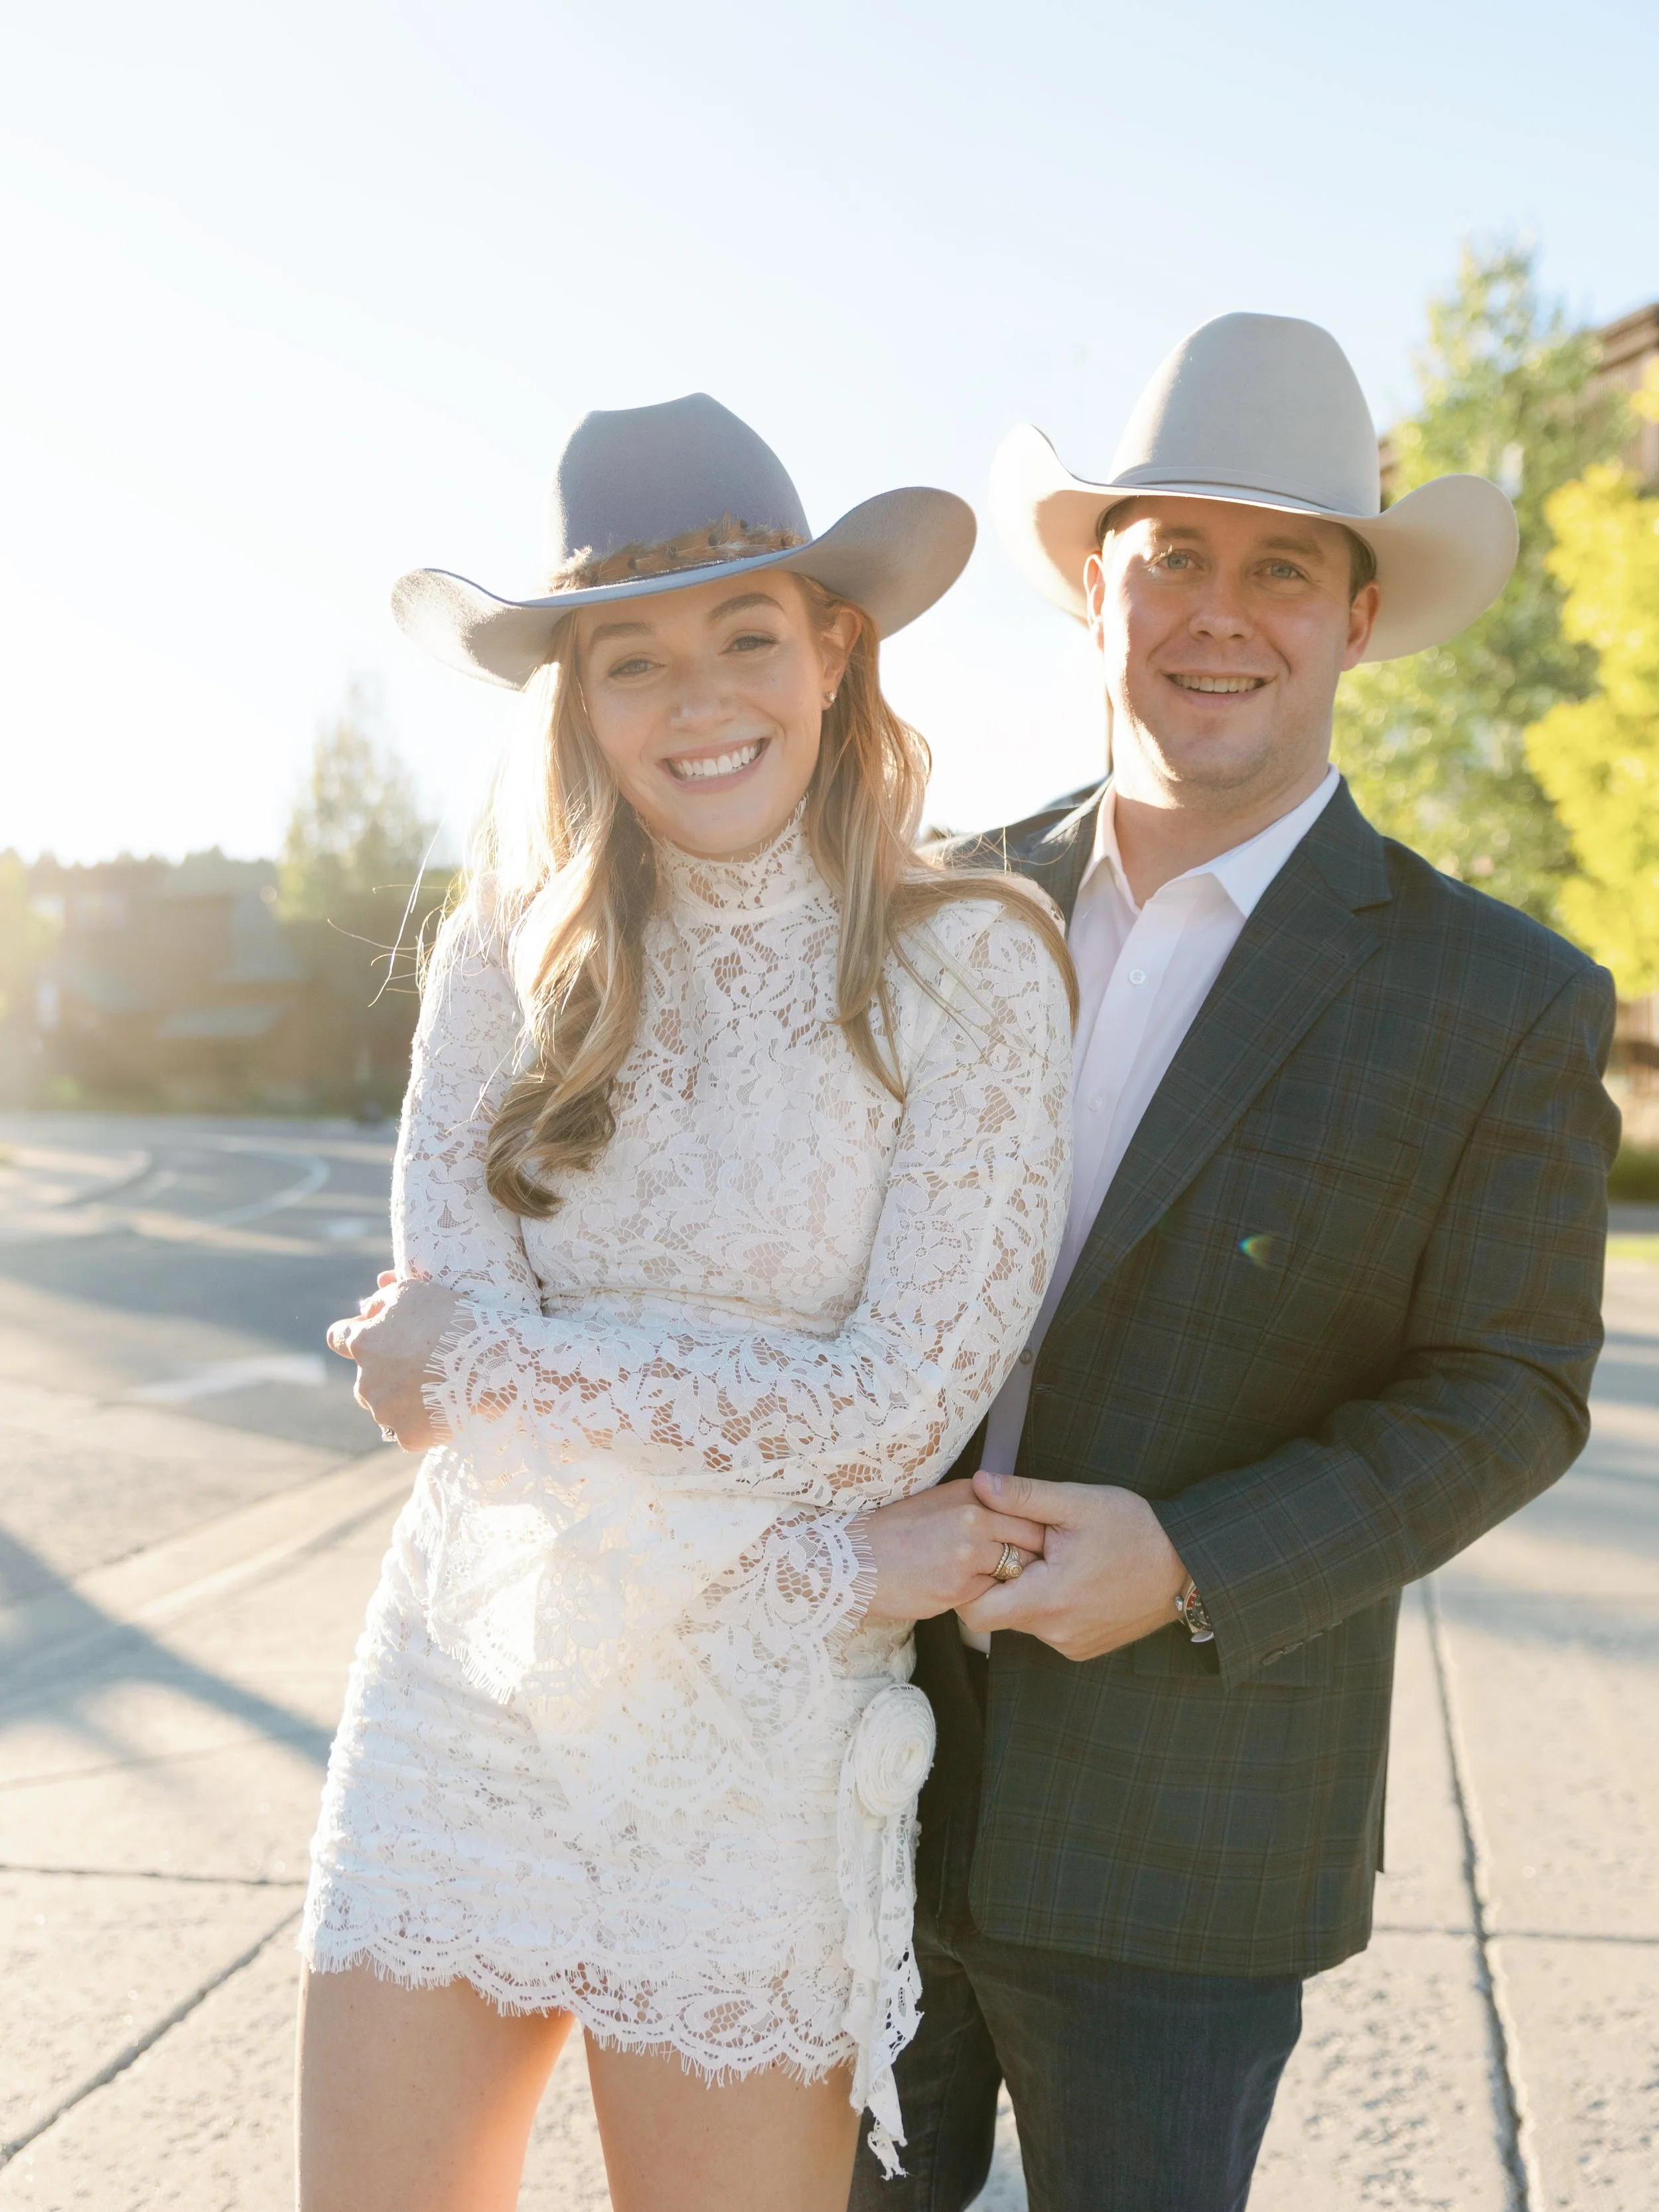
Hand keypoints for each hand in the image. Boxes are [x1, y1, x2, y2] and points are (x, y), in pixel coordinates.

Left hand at [326, 1276, 465, 1451]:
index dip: (356, 1334)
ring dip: (403, 1399)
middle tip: (421, 1363)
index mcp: (363, 1343)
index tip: (378, 1335)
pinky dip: (423, 1423)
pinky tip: (446, 1409)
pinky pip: (410, 1430)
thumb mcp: (413, 1292)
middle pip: (366, 1377)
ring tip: (439, 1387)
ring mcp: (385, 1412)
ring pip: (386, 1407)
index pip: (338, 1337)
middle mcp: (365, 1381)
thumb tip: (365, 1308)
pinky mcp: (408, 1436)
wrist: (489, 1364)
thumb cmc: (452, 1320)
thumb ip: (382, 1298)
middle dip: (386, 1372)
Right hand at [857, 1484, 1049, 1622]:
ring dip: (1017, 1580)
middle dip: (1038, 1556)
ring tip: (1011, 1584)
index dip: (1040, 1529)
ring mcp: (967, 1554)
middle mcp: (973, 1518)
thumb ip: (978, 1504)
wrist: (856, 1560)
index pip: (1028, 1509)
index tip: (1043, 1542)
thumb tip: (1013, 1514)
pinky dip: (993, 1597)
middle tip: (1042, 1568)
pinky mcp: (959, 1588)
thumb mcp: (938, 1500)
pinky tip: (978, 1594)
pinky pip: (994, 1595)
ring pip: (1018, 1571)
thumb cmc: (895, 1531)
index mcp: (970, 1493)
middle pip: (1032, 1540)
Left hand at [955, 1472, 1188, 1660]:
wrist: (1187, 1565)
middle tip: (1026, 1546)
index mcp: (1046, 1600)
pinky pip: (1050, 1628)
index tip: (986, 1553)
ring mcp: (1071, 1644)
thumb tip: (980, 1483)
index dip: (970, 1581)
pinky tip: (1074, 1577)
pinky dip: (1051, 1605)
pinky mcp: (1085, 1647)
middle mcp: (1055, 1632)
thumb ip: (1023, 1496)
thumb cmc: (1135, 1531)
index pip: (975, 1611)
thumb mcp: (1076, 1503)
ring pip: (1025, 1620)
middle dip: (1002, 1580)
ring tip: (1055, 1558)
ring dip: (1028, 1590)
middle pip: (999, 1614)